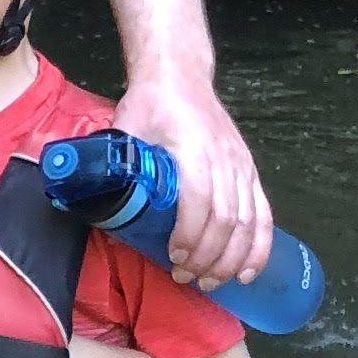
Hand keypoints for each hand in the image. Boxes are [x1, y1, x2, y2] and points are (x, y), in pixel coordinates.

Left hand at [112, 60, 271, 289]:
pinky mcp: (250, 170)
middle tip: (186, 278)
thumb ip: (113, 165)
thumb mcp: (126, 129)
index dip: (189, 234)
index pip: (199, 199)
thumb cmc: (150, 103)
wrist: (180, 75)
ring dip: (230, 259)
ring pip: (247, 222)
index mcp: (192, 148)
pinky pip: (263, 215)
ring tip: (210, 282)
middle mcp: (224, 158)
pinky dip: (258, 247)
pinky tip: (246, 272)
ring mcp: (242, 165)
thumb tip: (94, 209)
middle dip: (207, 257)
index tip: (174, 257)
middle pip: (225, 219)